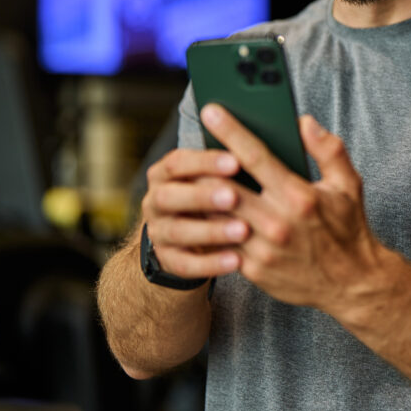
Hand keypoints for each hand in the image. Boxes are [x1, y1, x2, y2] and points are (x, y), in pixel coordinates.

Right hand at [140, 140, 251, 279]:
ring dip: (211, 231)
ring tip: (243, 231)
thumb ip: (225, 162)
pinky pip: (185, 264)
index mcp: (164, 173)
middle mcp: (155, 200)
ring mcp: (157, 232)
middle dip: (202, 196)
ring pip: (178, 231)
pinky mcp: (166, 260)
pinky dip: (210, 263)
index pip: (178, 162)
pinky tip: (236, 261)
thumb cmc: (209, 196)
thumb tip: (255, 146)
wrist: (184, 238)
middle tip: (234, 197)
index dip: (205, 162)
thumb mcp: (210, 176)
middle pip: (170, 196)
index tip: (236, 161)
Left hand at [200, 104, 382, 310]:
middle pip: (223, 186)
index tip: (211, 111)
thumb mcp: (348, 183)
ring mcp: (263, 249)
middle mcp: (277, 222)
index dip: (230, 131)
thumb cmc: (348, 228)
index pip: (256, 155)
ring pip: (215, 217)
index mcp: (299, 196)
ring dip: (202, 197)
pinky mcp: (254, 270)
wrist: (352, 283)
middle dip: (203, 166)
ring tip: (192, 180)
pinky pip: (221, 244)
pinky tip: (205, 214)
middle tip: (192, 149)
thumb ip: (328, 149)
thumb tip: (304, 122)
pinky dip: (210, 227)